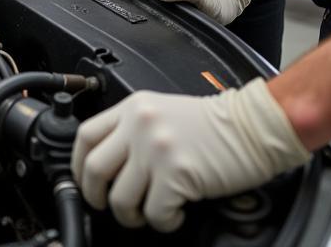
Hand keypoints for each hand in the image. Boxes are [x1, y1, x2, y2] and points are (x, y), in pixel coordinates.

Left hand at [72, 79, 310, 231]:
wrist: (252, 126)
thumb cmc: (213, 123)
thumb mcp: (162, 112)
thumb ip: (133, 129)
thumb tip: (110, 162)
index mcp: (133, 108)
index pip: (85, 135)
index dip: (78, 165)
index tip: (84, 181)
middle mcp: (139, 125)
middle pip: (94, 169)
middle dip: (96, 197)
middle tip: (109, 206)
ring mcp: (156, 149)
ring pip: (120, 198)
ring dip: (131, 215)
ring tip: (148, 212)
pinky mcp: (177, 174)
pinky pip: (154, 214)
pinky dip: (163, 222)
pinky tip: (175, 212)